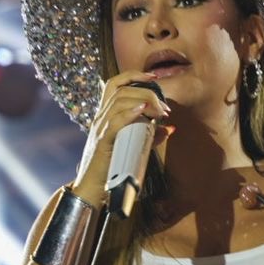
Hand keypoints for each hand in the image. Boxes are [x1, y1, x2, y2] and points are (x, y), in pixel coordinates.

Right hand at [73, 70, 173, 203]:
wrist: (92, 189)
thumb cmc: (111, 168)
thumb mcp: (133, 146)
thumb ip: (150, 136)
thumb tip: (170, 128)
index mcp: (105, 115)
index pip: (114, 84)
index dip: (133, 74)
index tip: (154, 76)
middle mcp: (100, 117)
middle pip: (120, 89)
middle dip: (146, 92)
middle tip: (164, 108)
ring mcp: (99, 128)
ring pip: (118, 101)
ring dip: (143, 101)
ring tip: (160, 113)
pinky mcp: (102, 142)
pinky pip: (114, 121)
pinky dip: (129, 113)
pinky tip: (143, 112)